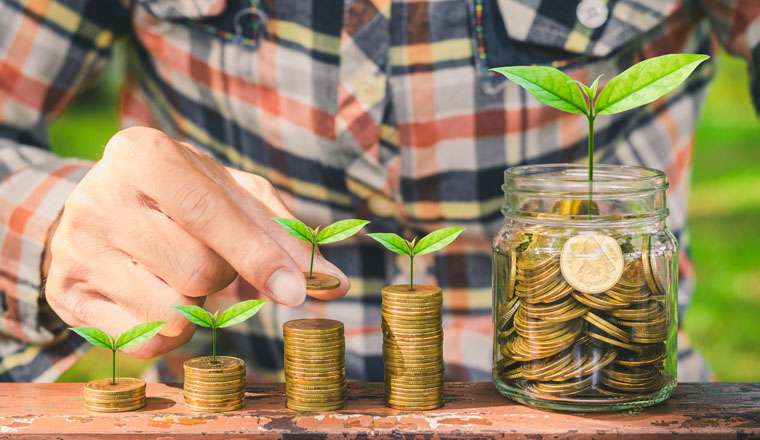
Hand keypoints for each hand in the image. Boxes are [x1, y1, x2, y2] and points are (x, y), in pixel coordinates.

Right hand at [44, 127, 348, 357]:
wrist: (99, 208)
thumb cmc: (182, 198)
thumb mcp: (231, 196)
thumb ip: (283, 234)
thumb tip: (335, 282)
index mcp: (143, 156)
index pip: (207, 212)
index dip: (258, 255)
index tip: (297, 291)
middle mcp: (100, 198)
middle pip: (196, 271)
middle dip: (224, 279)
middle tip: (210, 261)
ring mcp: (76, 250)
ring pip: (171, 311)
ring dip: (197, 308)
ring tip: (180, 278)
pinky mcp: (66, 295)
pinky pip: (144, 340)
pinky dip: (171, 333)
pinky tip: (158, 300)